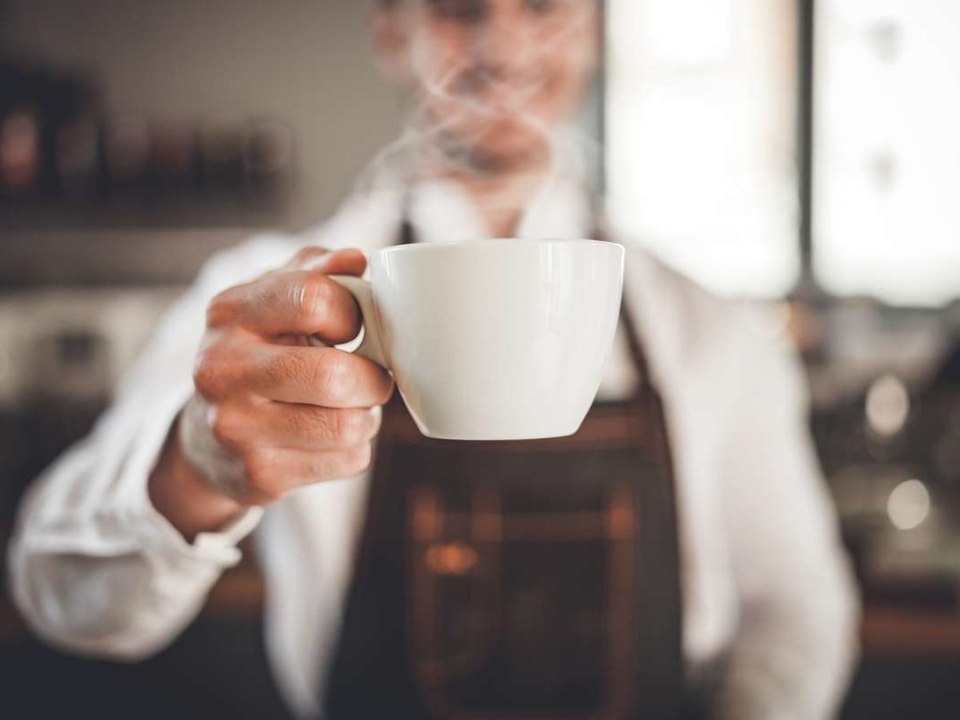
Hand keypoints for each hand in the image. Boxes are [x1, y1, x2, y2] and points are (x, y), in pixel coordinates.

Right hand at [149, 247, 393, 538]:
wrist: (207, 437)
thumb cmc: (259, 353)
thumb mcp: (274, 300)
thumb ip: (318, 272)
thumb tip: (356, 260)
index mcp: (230, 312)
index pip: (312, 299)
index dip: (352, 313)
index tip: (353, 327)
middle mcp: (222, 369)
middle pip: (333, 376)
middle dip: (372, 378)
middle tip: (371, 377)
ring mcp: (235, 427)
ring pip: (349, 424)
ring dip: (367, 416)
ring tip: (348, 407)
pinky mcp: (259, 475)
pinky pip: (347, 460)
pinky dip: (354, 448)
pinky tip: (328, 438)